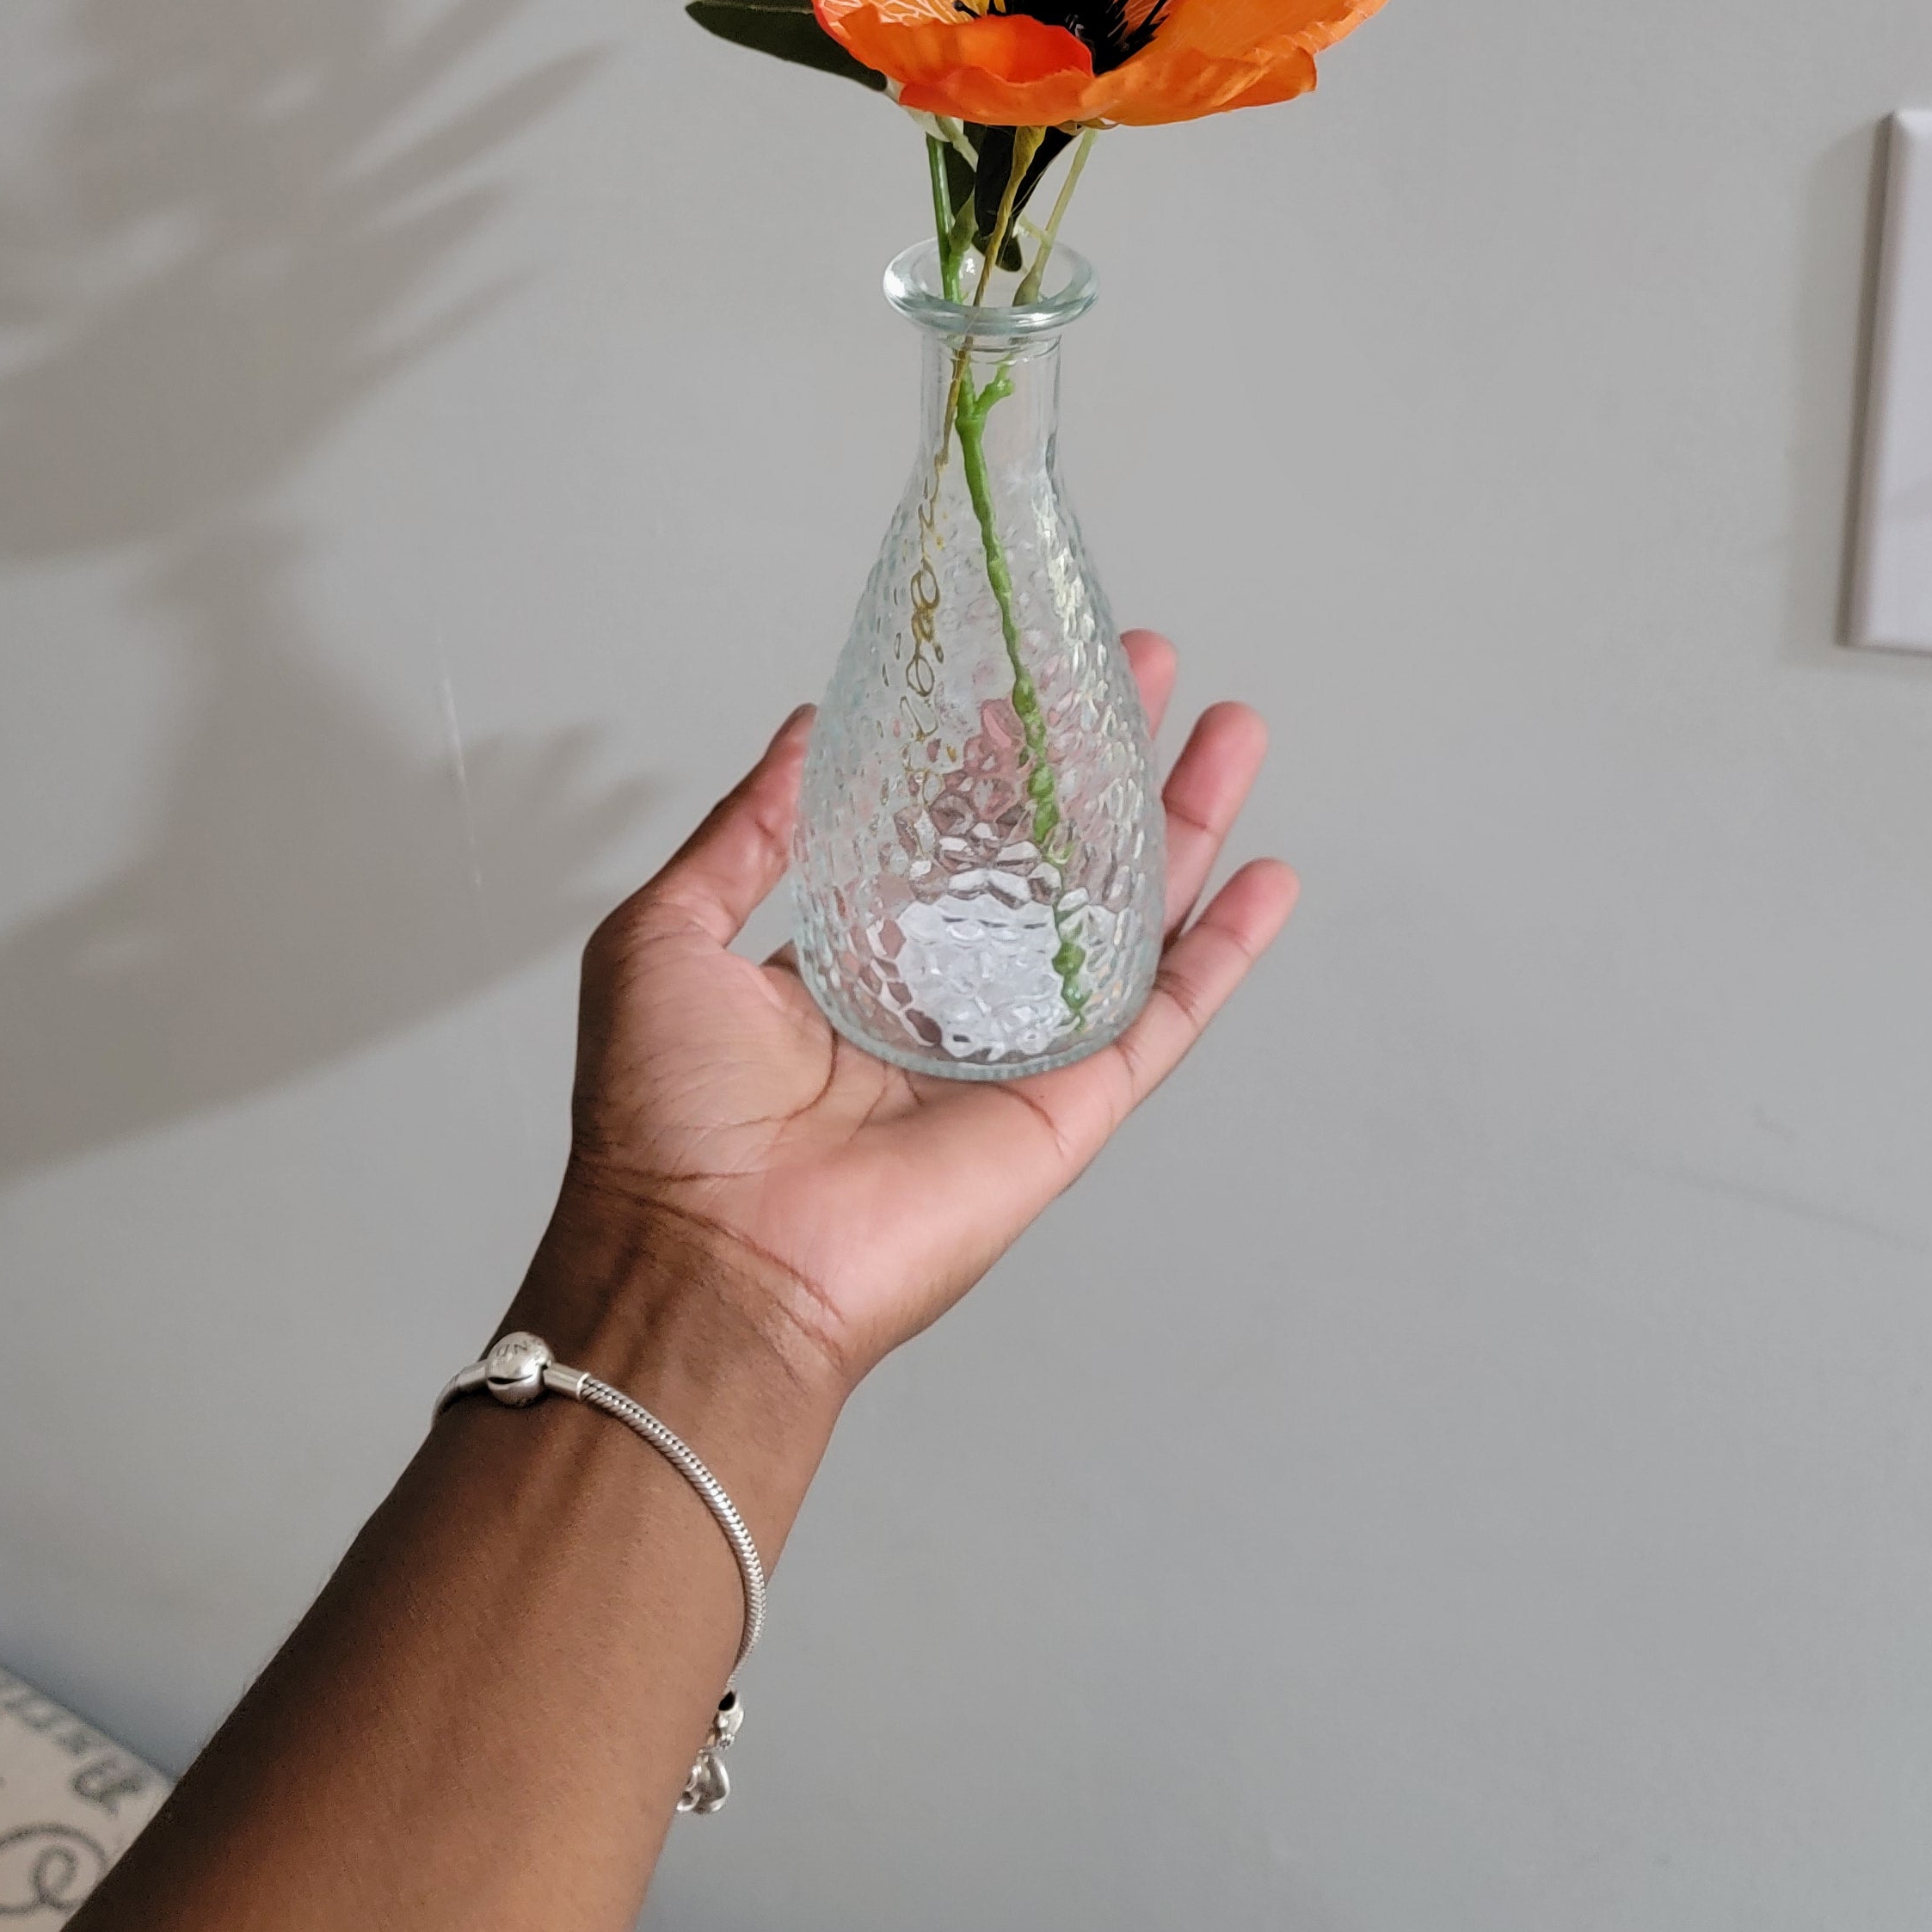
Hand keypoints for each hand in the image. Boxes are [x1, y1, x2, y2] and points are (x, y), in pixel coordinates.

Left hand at [542, 633, 1295, 1401]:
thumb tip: (806, 731)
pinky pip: (1162, 1016)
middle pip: (1052, 855)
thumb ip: (744, 834)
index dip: (995, 751)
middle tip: (1150, 666)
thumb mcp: (666, 937)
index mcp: (850, 962)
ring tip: (1233, 729)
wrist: (711, 1264)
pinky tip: (1267, 877)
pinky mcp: (1071, 1109)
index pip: (946, 831)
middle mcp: (943, 1002)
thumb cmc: (663, 1122)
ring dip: (1183, 824)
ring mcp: (1017, 1055)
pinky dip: (1224, 952)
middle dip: (1104, 759)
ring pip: (1125, 917)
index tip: (1031, 671)